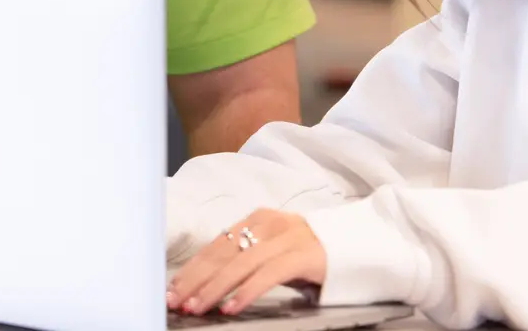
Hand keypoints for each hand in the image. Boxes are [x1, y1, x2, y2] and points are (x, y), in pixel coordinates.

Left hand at [166, 209, 325, 317]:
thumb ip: (246, 258)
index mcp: (257, 219)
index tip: (171, 288)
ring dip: (214, 287)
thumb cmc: (308, 254)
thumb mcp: (273, 250)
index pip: (216, 244)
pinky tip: (231, 307)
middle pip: (224, 252)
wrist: (356, 246)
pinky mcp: (305, 254)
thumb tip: (205, 282)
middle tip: (175, 301)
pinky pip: (269, 273)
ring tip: (196, 308)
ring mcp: (287, 236)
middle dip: (196, 279)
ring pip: (242, 262)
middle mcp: (269, 223)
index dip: (192, 267)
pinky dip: (247, 291)